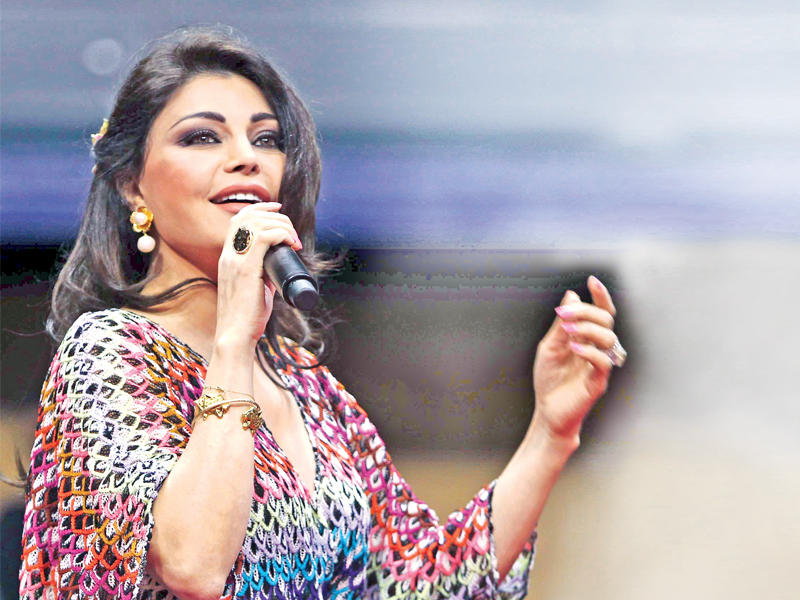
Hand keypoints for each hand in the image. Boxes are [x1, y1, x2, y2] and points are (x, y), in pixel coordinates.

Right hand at [214, 202, 302, 347]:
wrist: (236, 336)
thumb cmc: (247, 316)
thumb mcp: (255, 288)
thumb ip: (263, 273)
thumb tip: (279, 265)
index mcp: (228, 257)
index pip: (238, 220)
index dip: (259, 208)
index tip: (279, 210)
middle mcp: (229, 255)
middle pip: (249, 216)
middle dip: (276, 216)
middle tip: (293, 233)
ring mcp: (235, 261)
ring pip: (257, 223)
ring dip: (281, 225)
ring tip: (294, 240)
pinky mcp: (246, 269)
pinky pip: (264, 238)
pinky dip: (281, 234)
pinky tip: (290, 243)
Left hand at [531, 275, 619, 440]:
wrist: (548, 412)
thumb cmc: (549, 380)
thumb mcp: (550, 346)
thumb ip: (562, 324)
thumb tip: (571, 296)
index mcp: (586, 338)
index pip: (601, 313)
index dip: (600, 296)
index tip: (592, 281)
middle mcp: (597, 349)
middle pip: (606, 321)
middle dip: (587, 312)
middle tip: (565, 315)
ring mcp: (599, 365)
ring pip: (608, 338)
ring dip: (588, 329)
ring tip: (568, 330)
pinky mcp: (598, 382)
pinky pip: (603, 362)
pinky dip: (590, 351)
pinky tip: (574, 349)